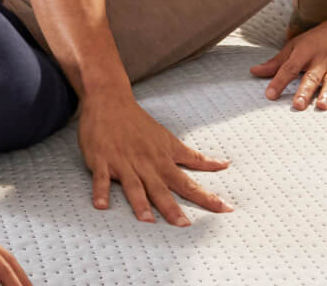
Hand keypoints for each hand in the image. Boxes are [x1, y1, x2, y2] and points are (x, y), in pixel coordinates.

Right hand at [78, 90, 231, 224]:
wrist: (110, 101)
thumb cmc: (140, 123)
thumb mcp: (170, 140)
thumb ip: (194, 158)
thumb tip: (224, 165)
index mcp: (162, 160)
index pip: (188, 182)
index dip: (206, 197)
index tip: (225, 209)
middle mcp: (145, 164)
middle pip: (161, 189)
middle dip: (172, 208)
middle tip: (184, 225)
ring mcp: (122, 162)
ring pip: (133, 185)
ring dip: (140, 202)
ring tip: (147, 220)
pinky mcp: (101, 160)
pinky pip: (101, 179)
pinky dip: (100, 191)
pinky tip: (101, 206)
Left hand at [250, 19, 326, 110]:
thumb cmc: (313, 42)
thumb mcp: (293, 48)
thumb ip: (275, 63)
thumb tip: (254, 72)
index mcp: (304, 52)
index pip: (289, 68)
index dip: (279, 82)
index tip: (270, 95)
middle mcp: (321, 59)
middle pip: (311, 76)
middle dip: (304, 91)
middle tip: (297, 105)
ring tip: (321, 106)